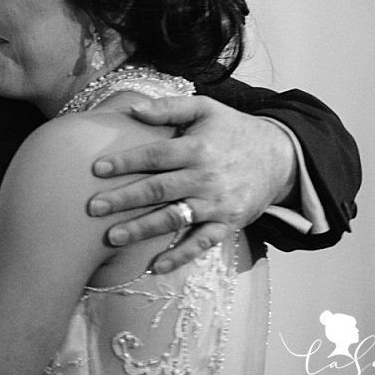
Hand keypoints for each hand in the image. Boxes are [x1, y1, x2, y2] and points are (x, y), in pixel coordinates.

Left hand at [88, 95, 295, 272]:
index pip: (154, 156)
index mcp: (197, 148)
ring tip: (112, 237)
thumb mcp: (206, 108)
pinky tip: (156, 266)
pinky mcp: (228, 223)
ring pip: (174, 218)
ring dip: (142, 230)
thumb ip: (169, 108)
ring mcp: (217, 203)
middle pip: (158, 190)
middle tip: (93, 207)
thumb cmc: (233, 130)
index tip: (96, 169)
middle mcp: (205, 177)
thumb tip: (132, 109)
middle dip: (124, 199)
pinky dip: (180, 256)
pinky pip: (202, 243)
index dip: (125, 162)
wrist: (281, 157)